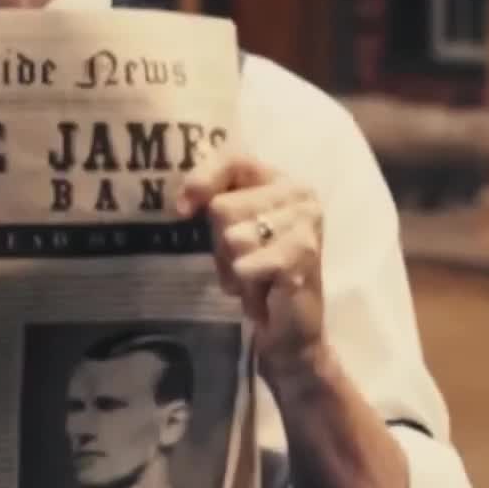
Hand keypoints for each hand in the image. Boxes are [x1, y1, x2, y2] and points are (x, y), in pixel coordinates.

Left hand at [179, 147, 328, 383]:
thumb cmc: (254, 273)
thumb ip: (211, 202)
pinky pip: (248, 263)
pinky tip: (262, 290)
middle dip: (222, 244)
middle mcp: (299, 193)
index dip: (202, 180)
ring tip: (254, 277)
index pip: (233, 159)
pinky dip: (246, 282)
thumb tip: (184, 201)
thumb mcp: (227, 231)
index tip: (182, 211)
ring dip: (234, 267)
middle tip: (242, 262)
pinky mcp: (304, 253)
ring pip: (235, 236)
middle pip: (225, 206)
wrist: (287, 329)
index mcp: (279, 180)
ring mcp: (306, 222)